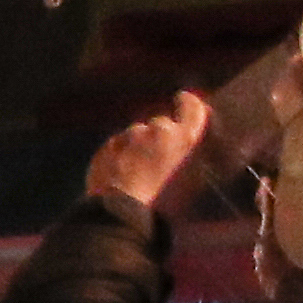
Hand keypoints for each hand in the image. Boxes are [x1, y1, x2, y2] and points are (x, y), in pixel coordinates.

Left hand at [84, 90, 208, 215]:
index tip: (183, 98)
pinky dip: (120, 153)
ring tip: (137, 170)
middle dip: (158, 135)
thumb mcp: (187, 178)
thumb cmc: (161, 197)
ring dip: (137, 145)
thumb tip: (182, 141)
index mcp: (183, 139)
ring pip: (137, 133)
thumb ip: (184, 152)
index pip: (192, 110)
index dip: (189, 103)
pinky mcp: (110, 142)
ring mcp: (132, 135)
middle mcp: (159, 130)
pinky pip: (118, 144)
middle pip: (161, 123)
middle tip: (157, 158)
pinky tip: (122, 172)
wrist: (121, 204)